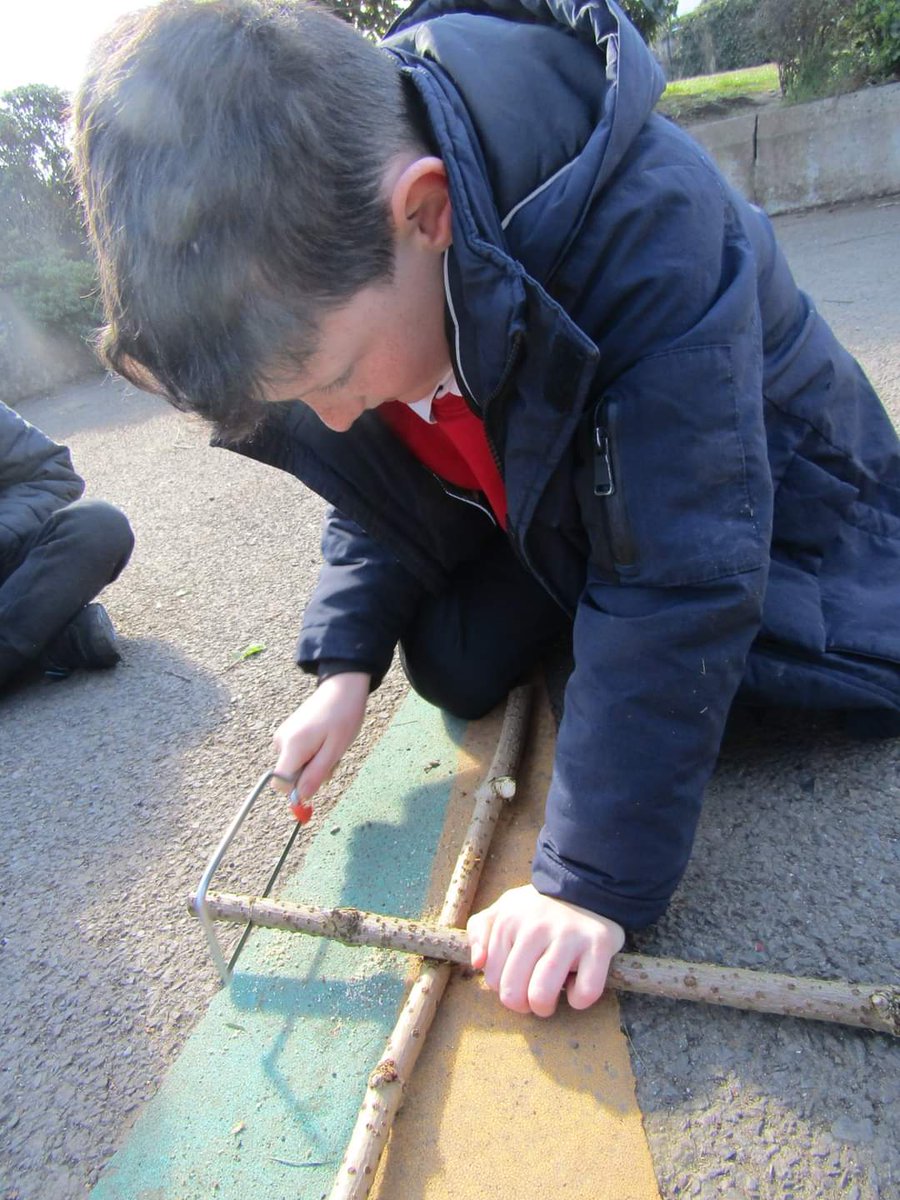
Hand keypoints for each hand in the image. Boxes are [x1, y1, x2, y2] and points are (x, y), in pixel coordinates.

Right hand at [271, 672, 369, 807]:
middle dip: (311, 774)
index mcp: (291, 746)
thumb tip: (300, 798)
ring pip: (295, 765)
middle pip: (290, 775)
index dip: (297, 789)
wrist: (342, 687)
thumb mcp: (334, 750)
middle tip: (332, 757)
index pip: (280, 784)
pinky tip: (324, 740)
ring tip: (330, 745)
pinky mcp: (288, 731)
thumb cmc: (343, 717)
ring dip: (314, 764)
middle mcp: (281, 741)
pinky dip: (311, 754)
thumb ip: (315, 775)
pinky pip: (297, 754)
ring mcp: (283, 735)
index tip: (318, 780)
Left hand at [467, 884, 624, 1017]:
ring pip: (542, 996)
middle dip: (524, 1005)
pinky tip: (577, 982)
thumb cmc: (539, 909)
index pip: (494, 981)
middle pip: (514, 994)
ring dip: (546, 1006)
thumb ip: (480, 930)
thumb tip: (478, 962)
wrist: (586, 887)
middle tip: (535, 991)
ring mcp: (568, 936)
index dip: (507, 988)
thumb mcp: (504, 909)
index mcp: (508, 921)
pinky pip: (584, 993)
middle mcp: (536, 928)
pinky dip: (579, 999)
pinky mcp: (598, 944)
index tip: (521, 976)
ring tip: (552, 994)